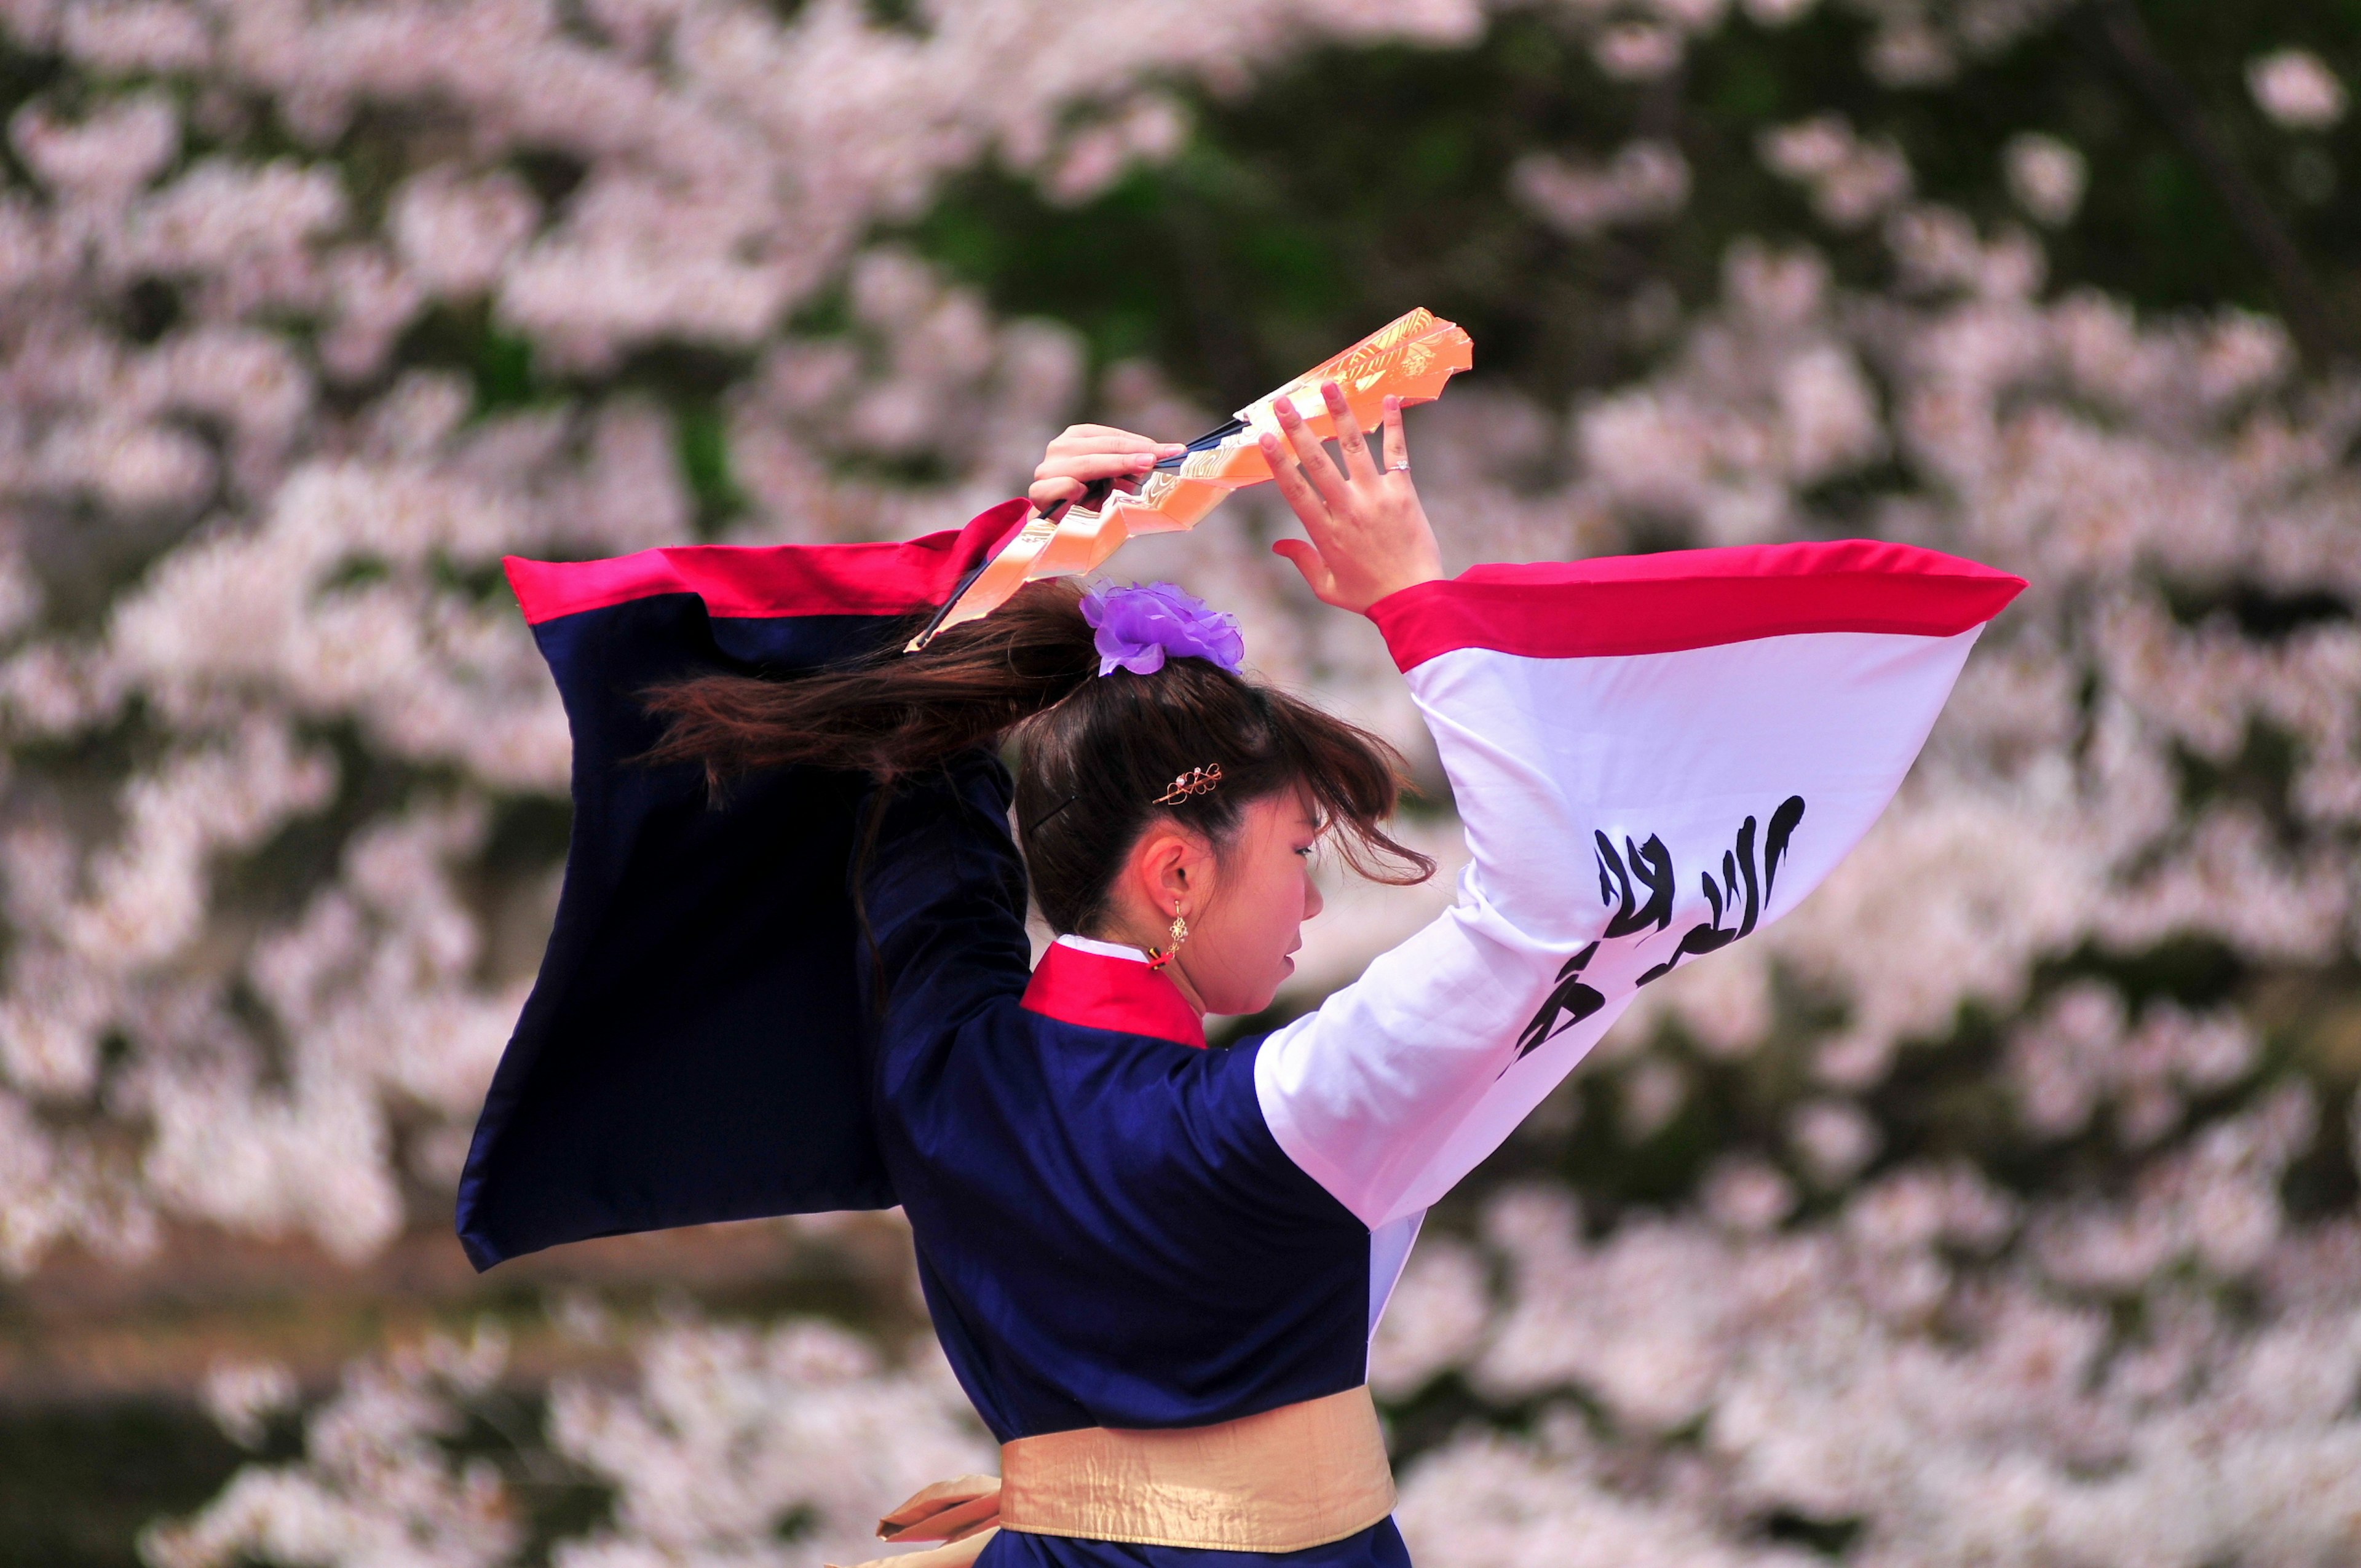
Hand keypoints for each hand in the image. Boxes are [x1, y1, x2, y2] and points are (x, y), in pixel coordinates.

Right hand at [1028, 424, 1186, 513]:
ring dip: (1116, 466)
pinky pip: (1065, 485)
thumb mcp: (1114, 483)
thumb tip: (1153, 461)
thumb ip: (1128, 470)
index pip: (1114, 437)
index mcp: (1078, 438)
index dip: (1143, 443)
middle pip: (1103, 446)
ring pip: (1086, 463)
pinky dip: (1079, 488)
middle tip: (1161, 457)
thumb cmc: (1090, 504)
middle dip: (1135, 452)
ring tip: (1144, 466)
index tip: (1173, 450)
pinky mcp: (1039, 491)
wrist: (1058, 531)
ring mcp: (1047, 468)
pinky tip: (1088, 494)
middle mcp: (1060, 447)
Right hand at [1262, 383, 1442, 614]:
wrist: (1415, 600)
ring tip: (1330, 386)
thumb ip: (1302, 561)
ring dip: (1341, 415)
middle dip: (1299, 429)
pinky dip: (1394, 425)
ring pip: (1354, 448)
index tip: (1265, 436)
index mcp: (1325, 531)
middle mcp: (1348, 508)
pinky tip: (1389, 399)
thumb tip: (1277, 545)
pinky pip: (1397, 453)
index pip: (1295, 488)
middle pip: (1318, 461)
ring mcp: (1377, 498)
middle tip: (1285, 403)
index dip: (1278, 460)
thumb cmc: (1368, 596)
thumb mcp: (1326, 587)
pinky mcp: (1403, 493)